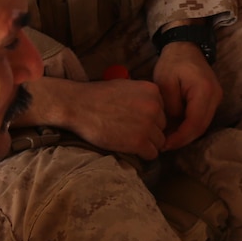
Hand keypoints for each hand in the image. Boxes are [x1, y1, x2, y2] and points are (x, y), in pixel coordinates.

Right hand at [23, 75, 167, 159]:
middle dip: (150, 131)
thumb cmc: (99, 96)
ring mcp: (148, 125)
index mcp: (153, 91)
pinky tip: (130, 148)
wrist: (79, 106)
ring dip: (147, 143)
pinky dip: (143, 154)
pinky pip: (152, 154)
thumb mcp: (127, 86)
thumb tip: (156, 110)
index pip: (162, 111)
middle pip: (162, 127)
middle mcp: (155, 107)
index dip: (150, 118)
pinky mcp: (139, 142)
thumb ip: (144, 96)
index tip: (135, 120)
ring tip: (129, 140)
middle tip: (130, 131)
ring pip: (159, 142)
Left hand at [153, 42, 223, 149]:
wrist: (185, 47)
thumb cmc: (173, 63)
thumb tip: (172, 126)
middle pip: (201, 127)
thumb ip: (169, 106)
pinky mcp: (212, 100)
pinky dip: (189, 126)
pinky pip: (202, 118)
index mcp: (204, 91)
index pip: (194, 123)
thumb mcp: (164, 83)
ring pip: (203, 124)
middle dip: (183, 139)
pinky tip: (176, 129)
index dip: (180, 137)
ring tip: (168, 140)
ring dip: (186, 134)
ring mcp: (216, 98)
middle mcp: (215, 97)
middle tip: (164, 146)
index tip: (164, 144)